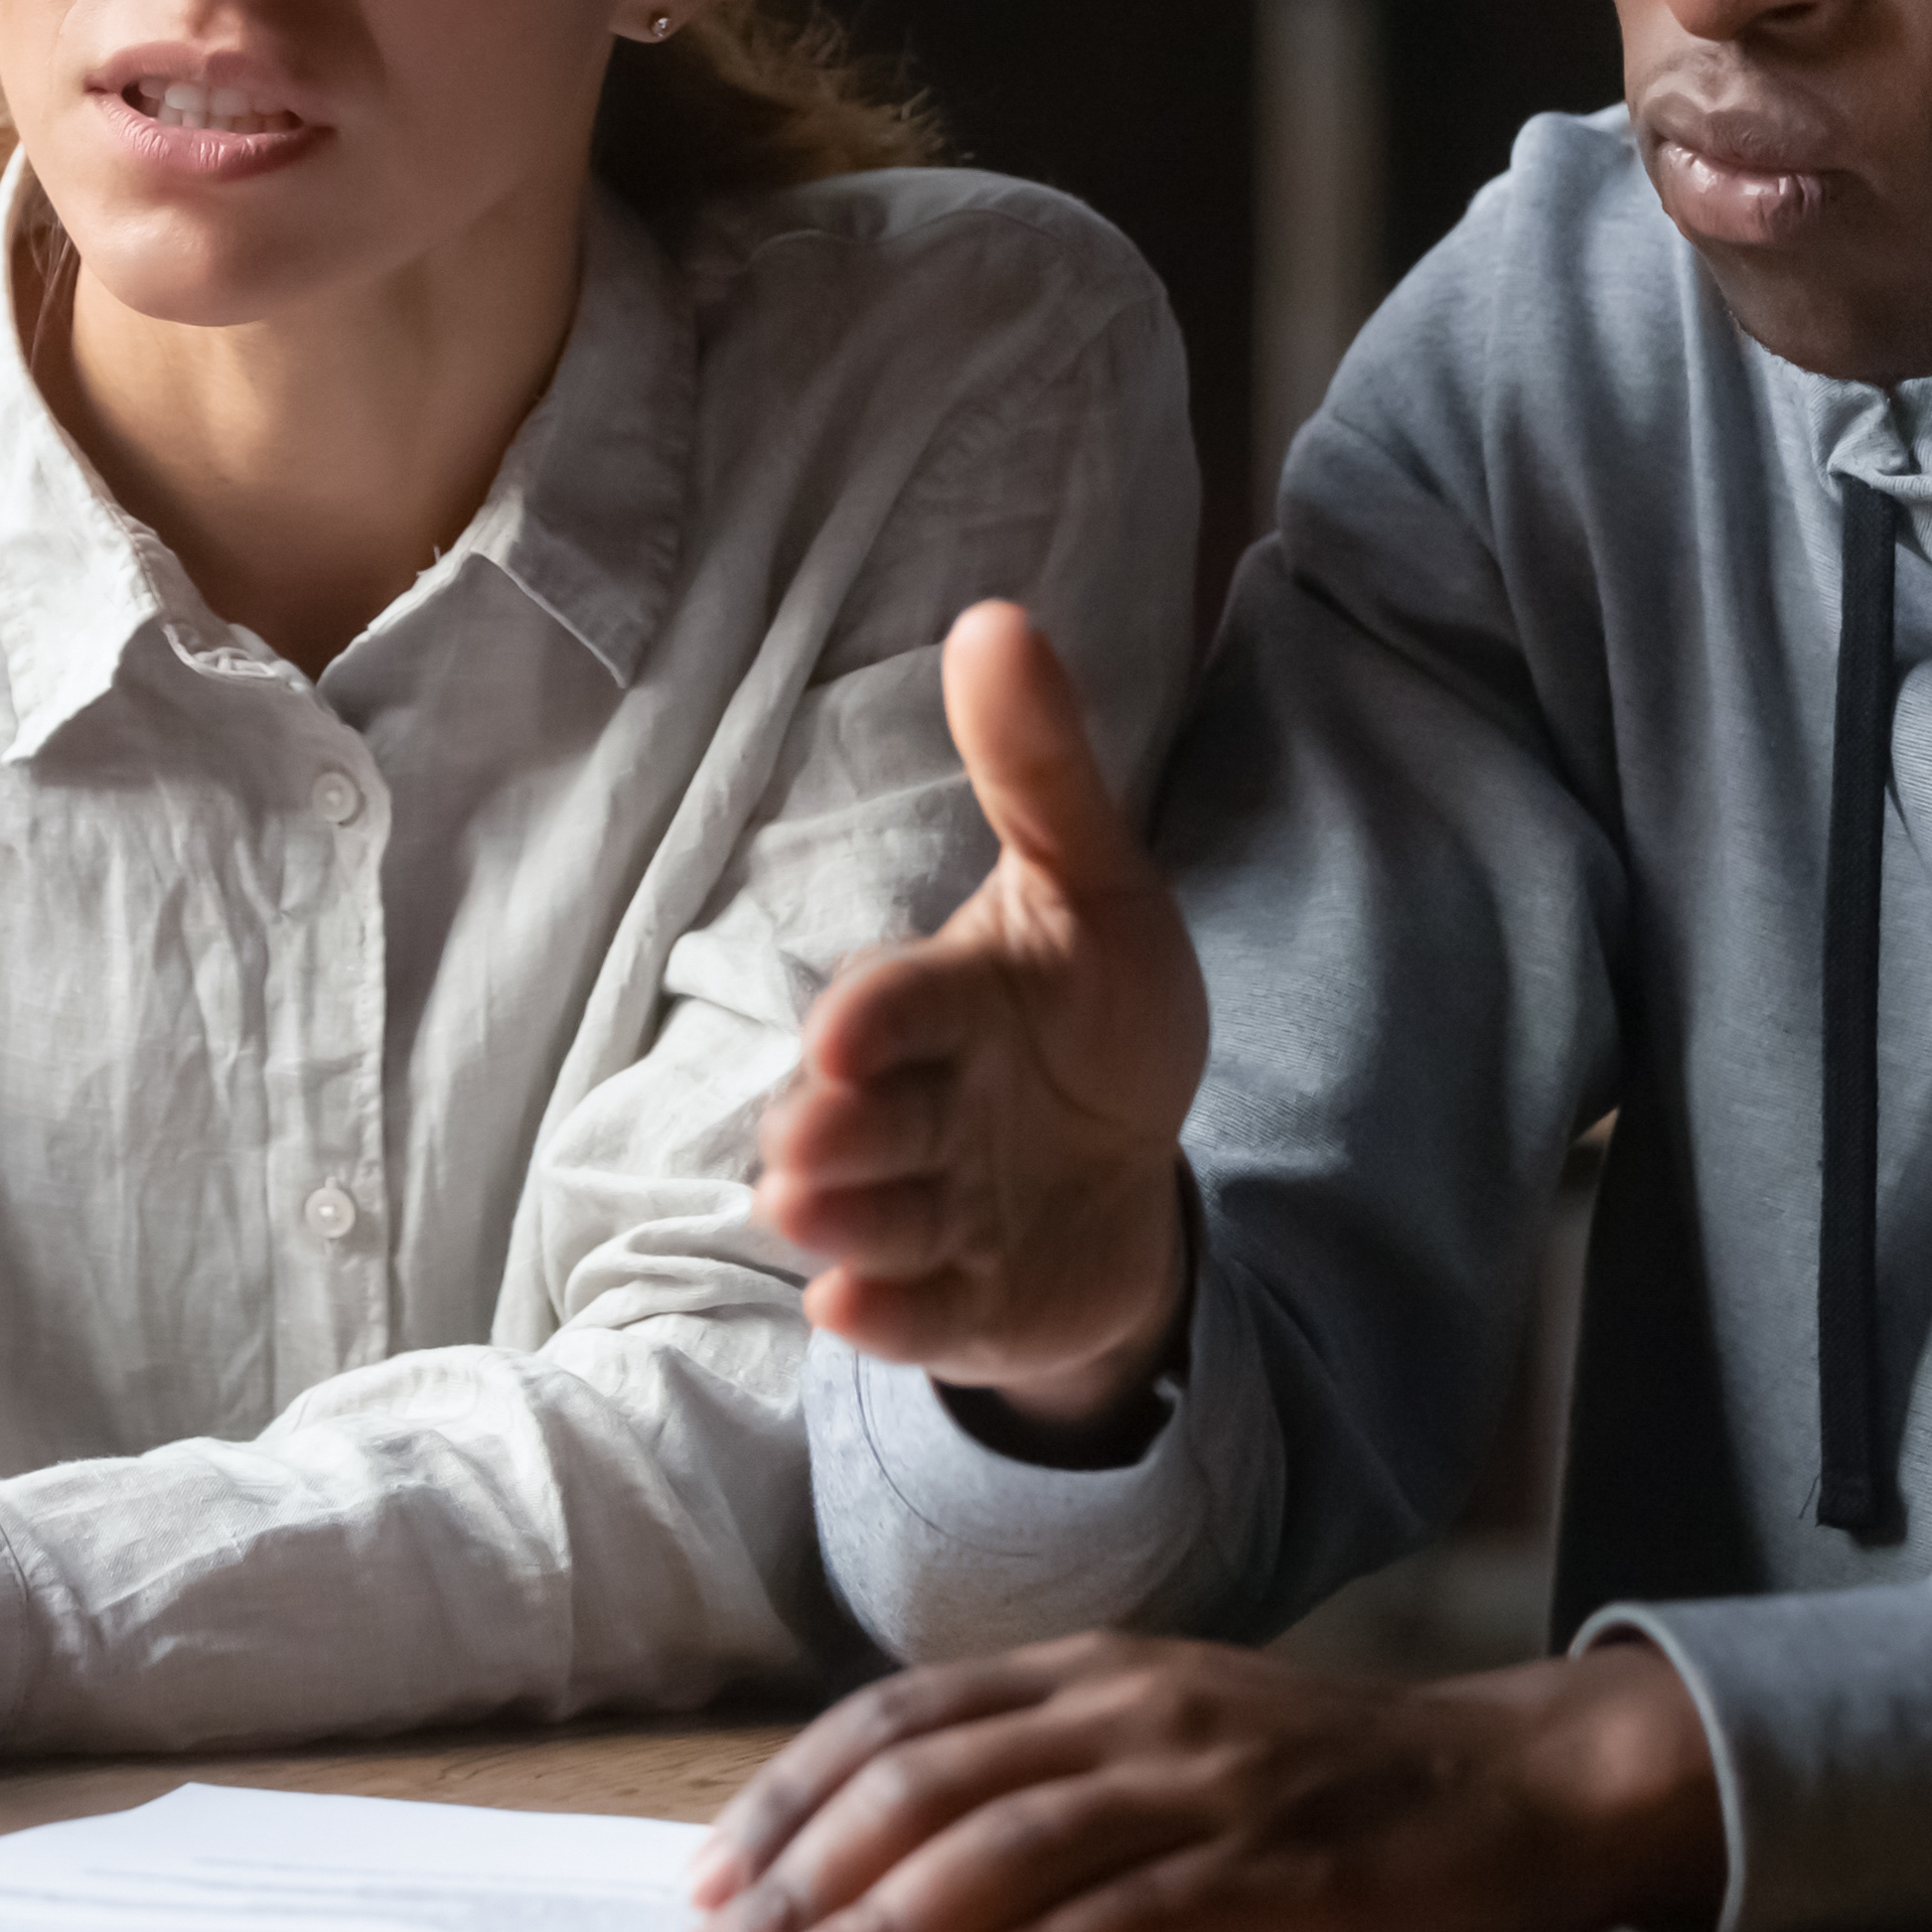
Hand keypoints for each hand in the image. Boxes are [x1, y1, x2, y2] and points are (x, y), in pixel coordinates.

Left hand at [661, 1634, 1722, 1931]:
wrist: (1519, 1780)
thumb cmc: (1327, 1778)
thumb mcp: (1166, 1734)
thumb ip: (1044, 1772)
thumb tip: (886, 1858)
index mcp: (1092, 1670)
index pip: (899, 1719)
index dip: (789, 1793)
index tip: (706, 1871)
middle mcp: (1130, 1707)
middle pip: (921, 1781)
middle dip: (796, 1869)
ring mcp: (1201, 1782)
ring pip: (1000, 1844)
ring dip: (876, 1925)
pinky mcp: (1270, 1869)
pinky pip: (1123, 1916)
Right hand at [756, 602, 1208, 1436]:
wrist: (1125, 1170)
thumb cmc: (1092, 1018)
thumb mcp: (1095, 891)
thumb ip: (1042, 772)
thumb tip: (994, 617)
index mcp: (942, 1005)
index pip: (897, 1009)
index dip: (872, 1021)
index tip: (849, 1038)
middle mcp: (915, 1110)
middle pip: (862, 1122)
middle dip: (835, 1134)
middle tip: (806, 1148)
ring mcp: (928, 1212)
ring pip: (870, 1218)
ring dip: (846, 1220)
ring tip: (811, 1216)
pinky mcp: (952, 1301)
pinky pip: (911, 1315)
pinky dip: (885, 1315)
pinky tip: (848, 1310)